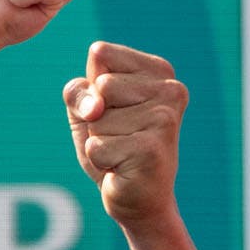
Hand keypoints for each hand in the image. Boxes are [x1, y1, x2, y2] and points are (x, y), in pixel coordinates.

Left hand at [64, 42, 187, 226]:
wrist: (137, 196)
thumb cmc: (112, 147)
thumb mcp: (85, 110)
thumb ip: (78, 91)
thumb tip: (95, 106)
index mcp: (158, 70)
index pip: (100, 53)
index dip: (91, 84)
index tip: (112, 107)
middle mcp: (170, 89)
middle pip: (99, 85)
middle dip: (96, 116)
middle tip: (120, 135)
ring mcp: (164, 118)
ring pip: (97, 119)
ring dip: (99, 140)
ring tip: (123, 150)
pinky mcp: (152, 148)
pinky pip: (97, 147)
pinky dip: (101, 161)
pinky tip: (124, 166)